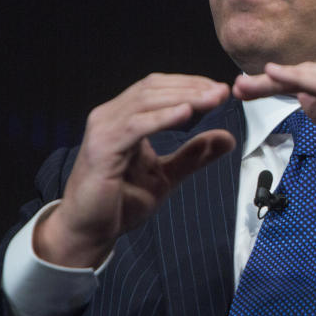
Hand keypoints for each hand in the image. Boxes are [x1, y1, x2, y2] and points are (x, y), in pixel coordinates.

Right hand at [34, 74, 234, 267]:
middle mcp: (110, 117)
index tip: (220, 90)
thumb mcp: (167, 175)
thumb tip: (227, 138)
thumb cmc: (120, 203)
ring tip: (212, 99)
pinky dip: (162, 118)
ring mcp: (103, 130)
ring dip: (183, 98)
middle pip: (154, 89)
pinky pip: (136, 126)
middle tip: (222, 92)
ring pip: (147, 101)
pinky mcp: (102, 149)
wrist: (88, 231)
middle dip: (192, 87)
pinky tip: (186, 114)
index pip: (158, 88)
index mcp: (124, 118)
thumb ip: (194, 155)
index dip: (190, 84)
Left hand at [233, 62, 315, 217]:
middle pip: (312, 74)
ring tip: (247, 86)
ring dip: (277, 80)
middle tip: (240, 86)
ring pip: (314, 75)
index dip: (283, 83)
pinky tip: (275, 75)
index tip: (251, 90)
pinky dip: (298, 78)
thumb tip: (303, 96)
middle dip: (272, 81)